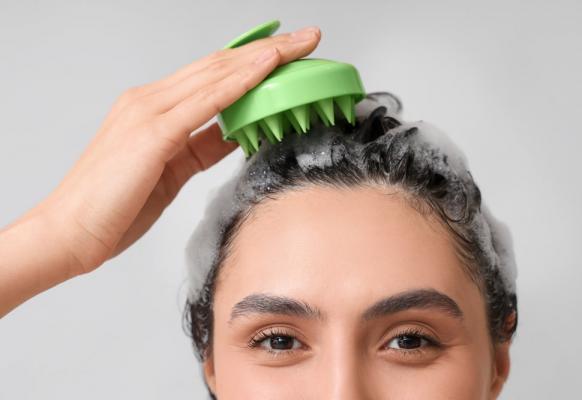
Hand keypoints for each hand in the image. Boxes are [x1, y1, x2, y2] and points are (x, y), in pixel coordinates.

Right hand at [34, 25, 321, 275]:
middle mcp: (150, 101)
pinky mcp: (152, 133)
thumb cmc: (115, 206)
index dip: (250, 62)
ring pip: (216, 74)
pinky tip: (267, 68)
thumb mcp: (171, 171)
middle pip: (219, 65)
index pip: (212, 75)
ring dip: (262, 57)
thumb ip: (200, 147)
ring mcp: (148, 112)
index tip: (285, 54)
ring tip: (298, 45)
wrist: (69, 232)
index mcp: (153, 110)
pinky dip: (240, 81)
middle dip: (266, 50)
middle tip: (304, 38)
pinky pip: (206, 100)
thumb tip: (235, 134)